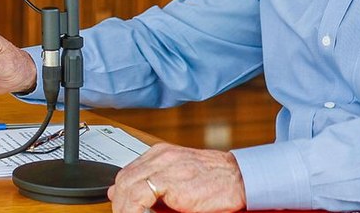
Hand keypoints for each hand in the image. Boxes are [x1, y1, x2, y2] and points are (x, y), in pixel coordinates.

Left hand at [108, 143, 245, 212]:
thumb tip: (130, 197)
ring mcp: (164, 166)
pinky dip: (132, 210)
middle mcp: (160, 156)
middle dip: (120, 201)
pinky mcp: (169, 181)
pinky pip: (138, 196)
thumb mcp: (181, 177)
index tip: (121, 206)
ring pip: (127, 186)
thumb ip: (157, 184)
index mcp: (162, 153)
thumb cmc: (216, 180)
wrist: (239, 179)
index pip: (129, 171)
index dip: (121, 192)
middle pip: (124, 178)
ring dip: (124, 207)